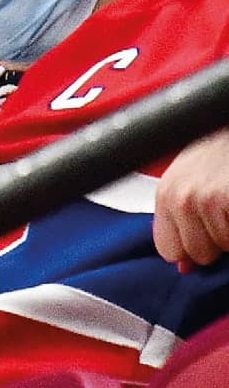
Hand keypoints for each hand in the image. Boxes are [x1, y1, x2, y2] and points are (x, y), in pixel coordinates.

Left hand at [154, 128, 228, 267]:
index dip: (190, 247)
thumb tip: (183, 267)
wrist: (227, 119)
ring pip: (223, 247)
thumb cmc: (219, 156)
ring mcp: (206, 199)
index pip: (168, 250)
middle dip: (216, 240)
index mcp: (165, 194)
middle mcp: (180, 197)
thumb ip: (179, 220)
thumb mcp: (189, 181)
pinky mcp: (227, 199)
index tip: (205, 229)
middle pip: (198, 254)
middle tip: (225, 209)